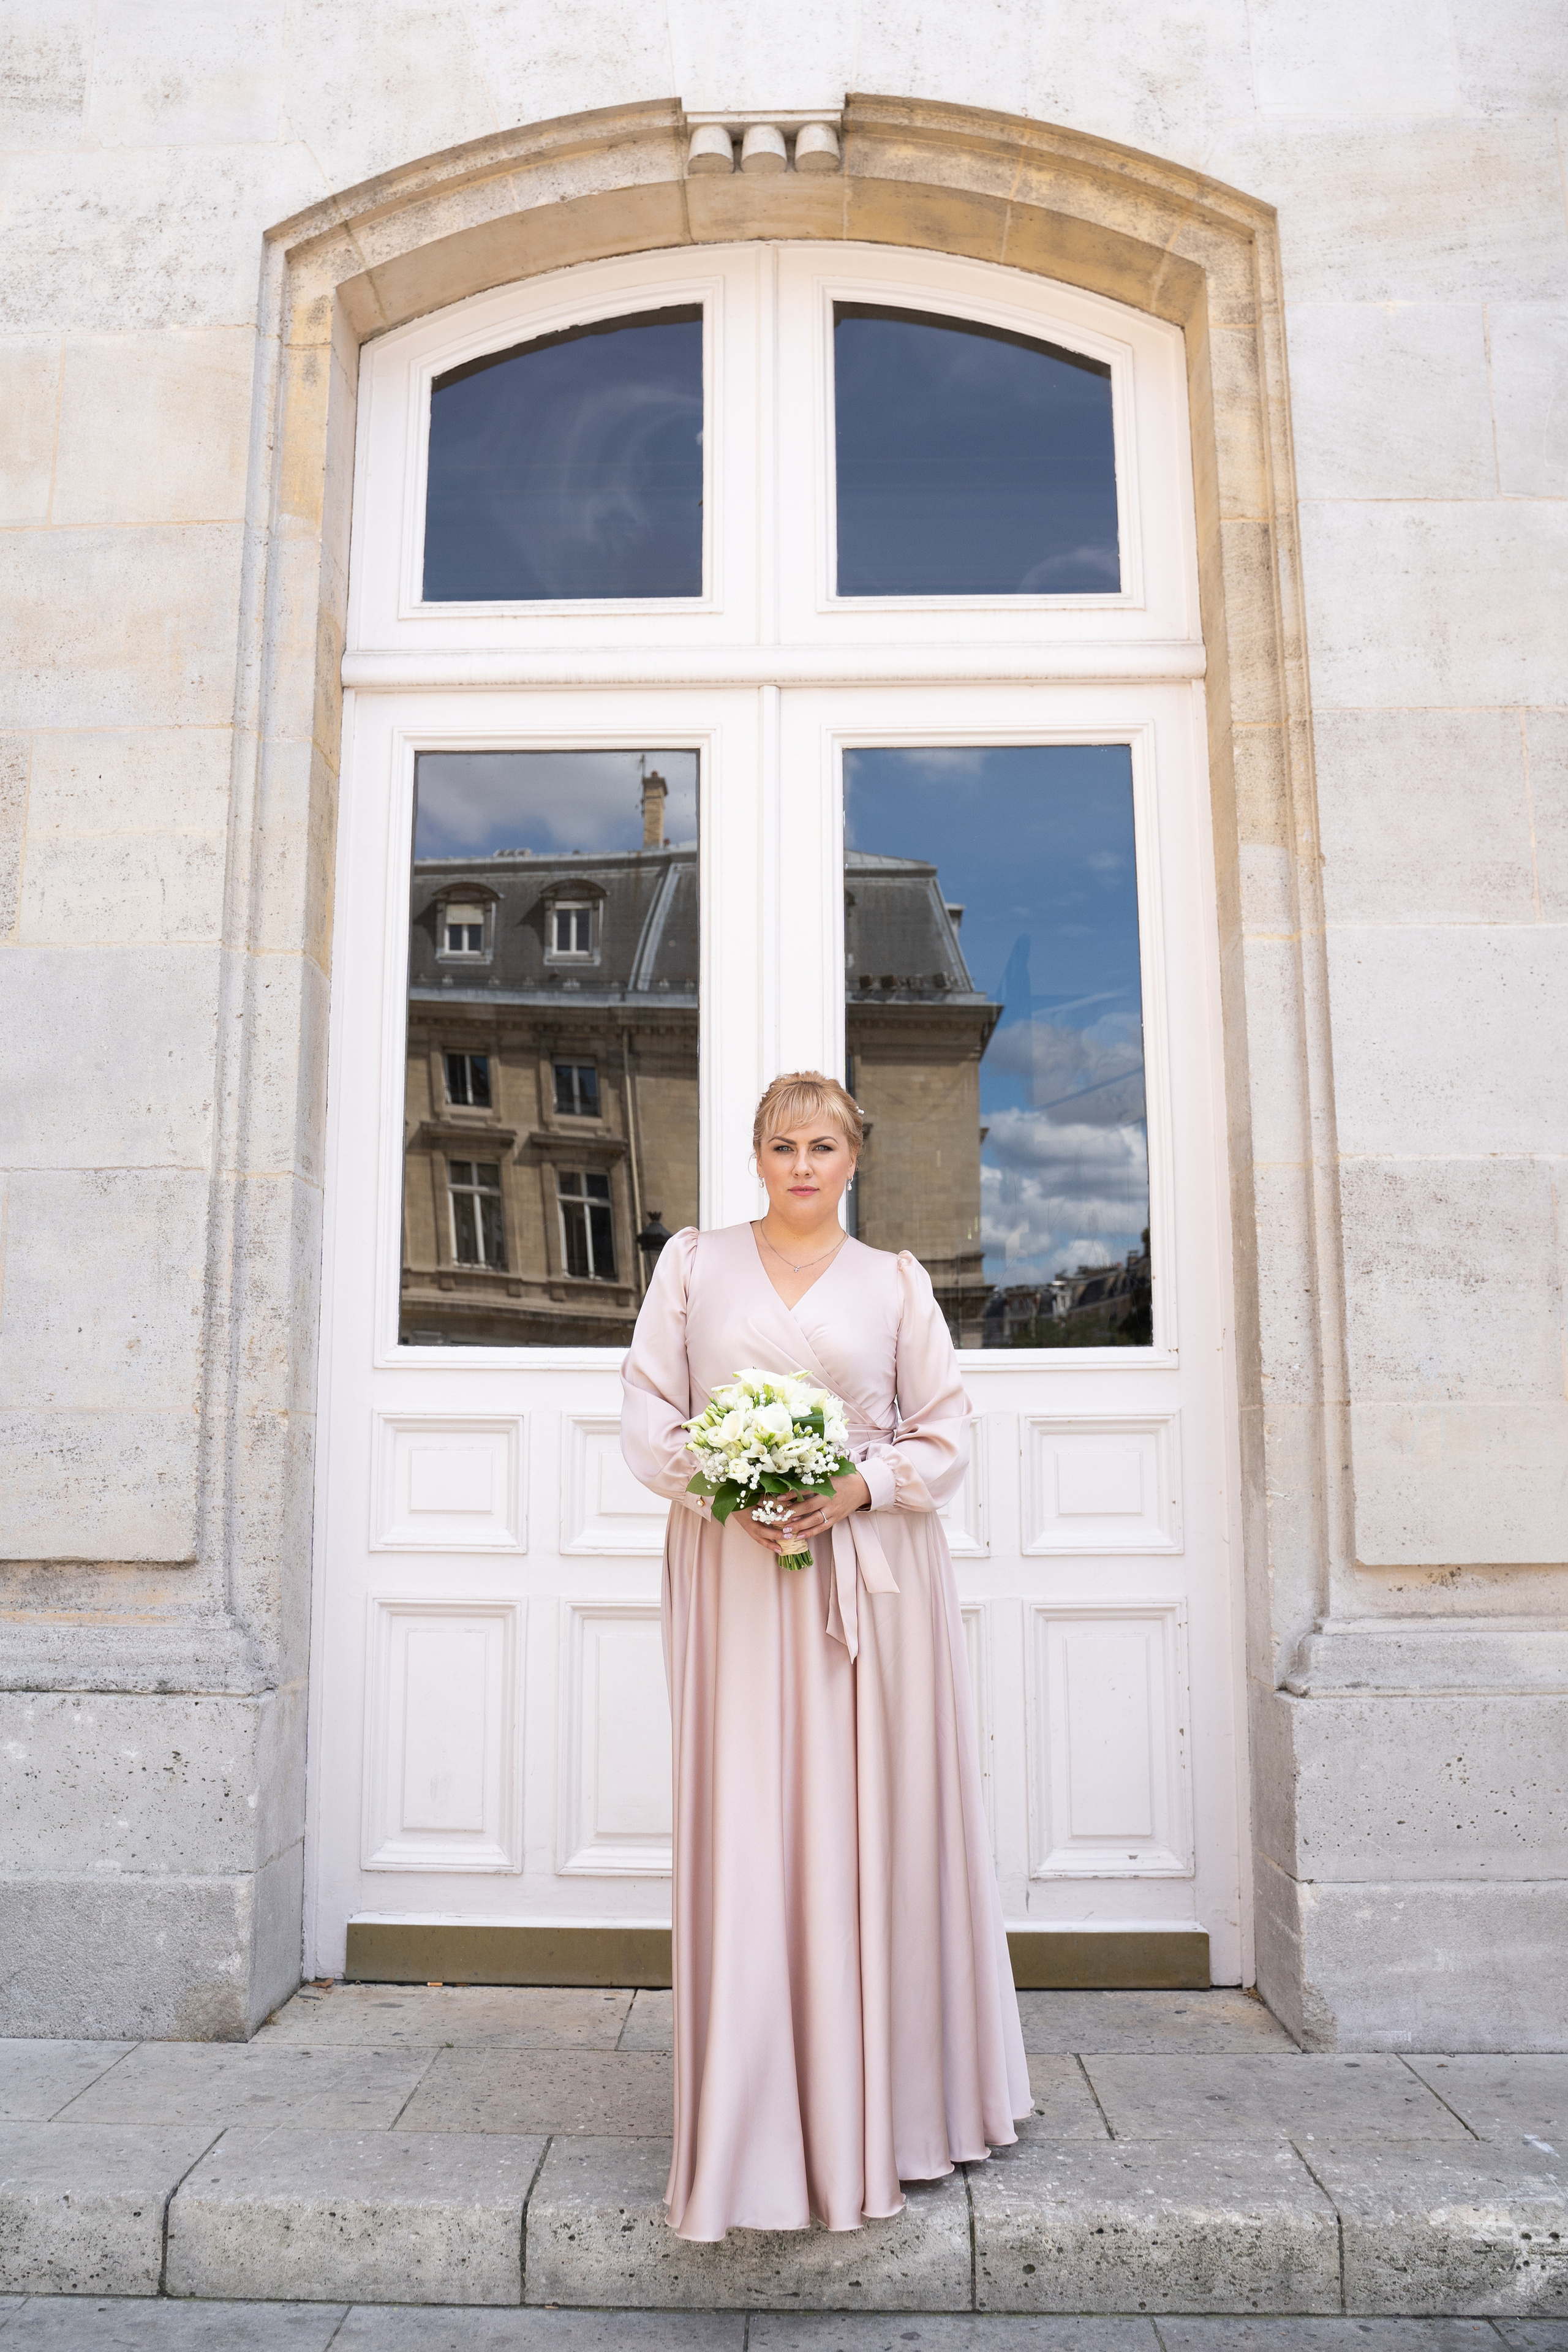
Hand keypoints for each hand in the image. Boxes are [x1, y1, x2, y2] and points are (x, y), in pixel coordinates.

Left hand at [732, 1472, 871, 1554]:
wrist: (862, 1487)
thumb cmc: (842, 1478)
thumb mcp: (827, 1475)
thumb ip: (812, 1478)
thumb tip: (790, 1480)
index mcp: (826, 1486)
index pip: (805, 1491)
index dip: (791, 1495)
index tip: (778, 1498)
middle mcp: (829, 1499)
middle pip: (807, 1507)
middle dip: (790, 1513)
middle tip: (776, 1518)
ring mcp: (833, 1510)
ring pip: (814, 1520)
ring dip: (798, 1525)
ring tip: (785, 1529)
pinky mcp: (836, 1519)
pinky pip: (822, 1527)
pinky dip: (810, 1532)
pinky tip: (799, 1535)